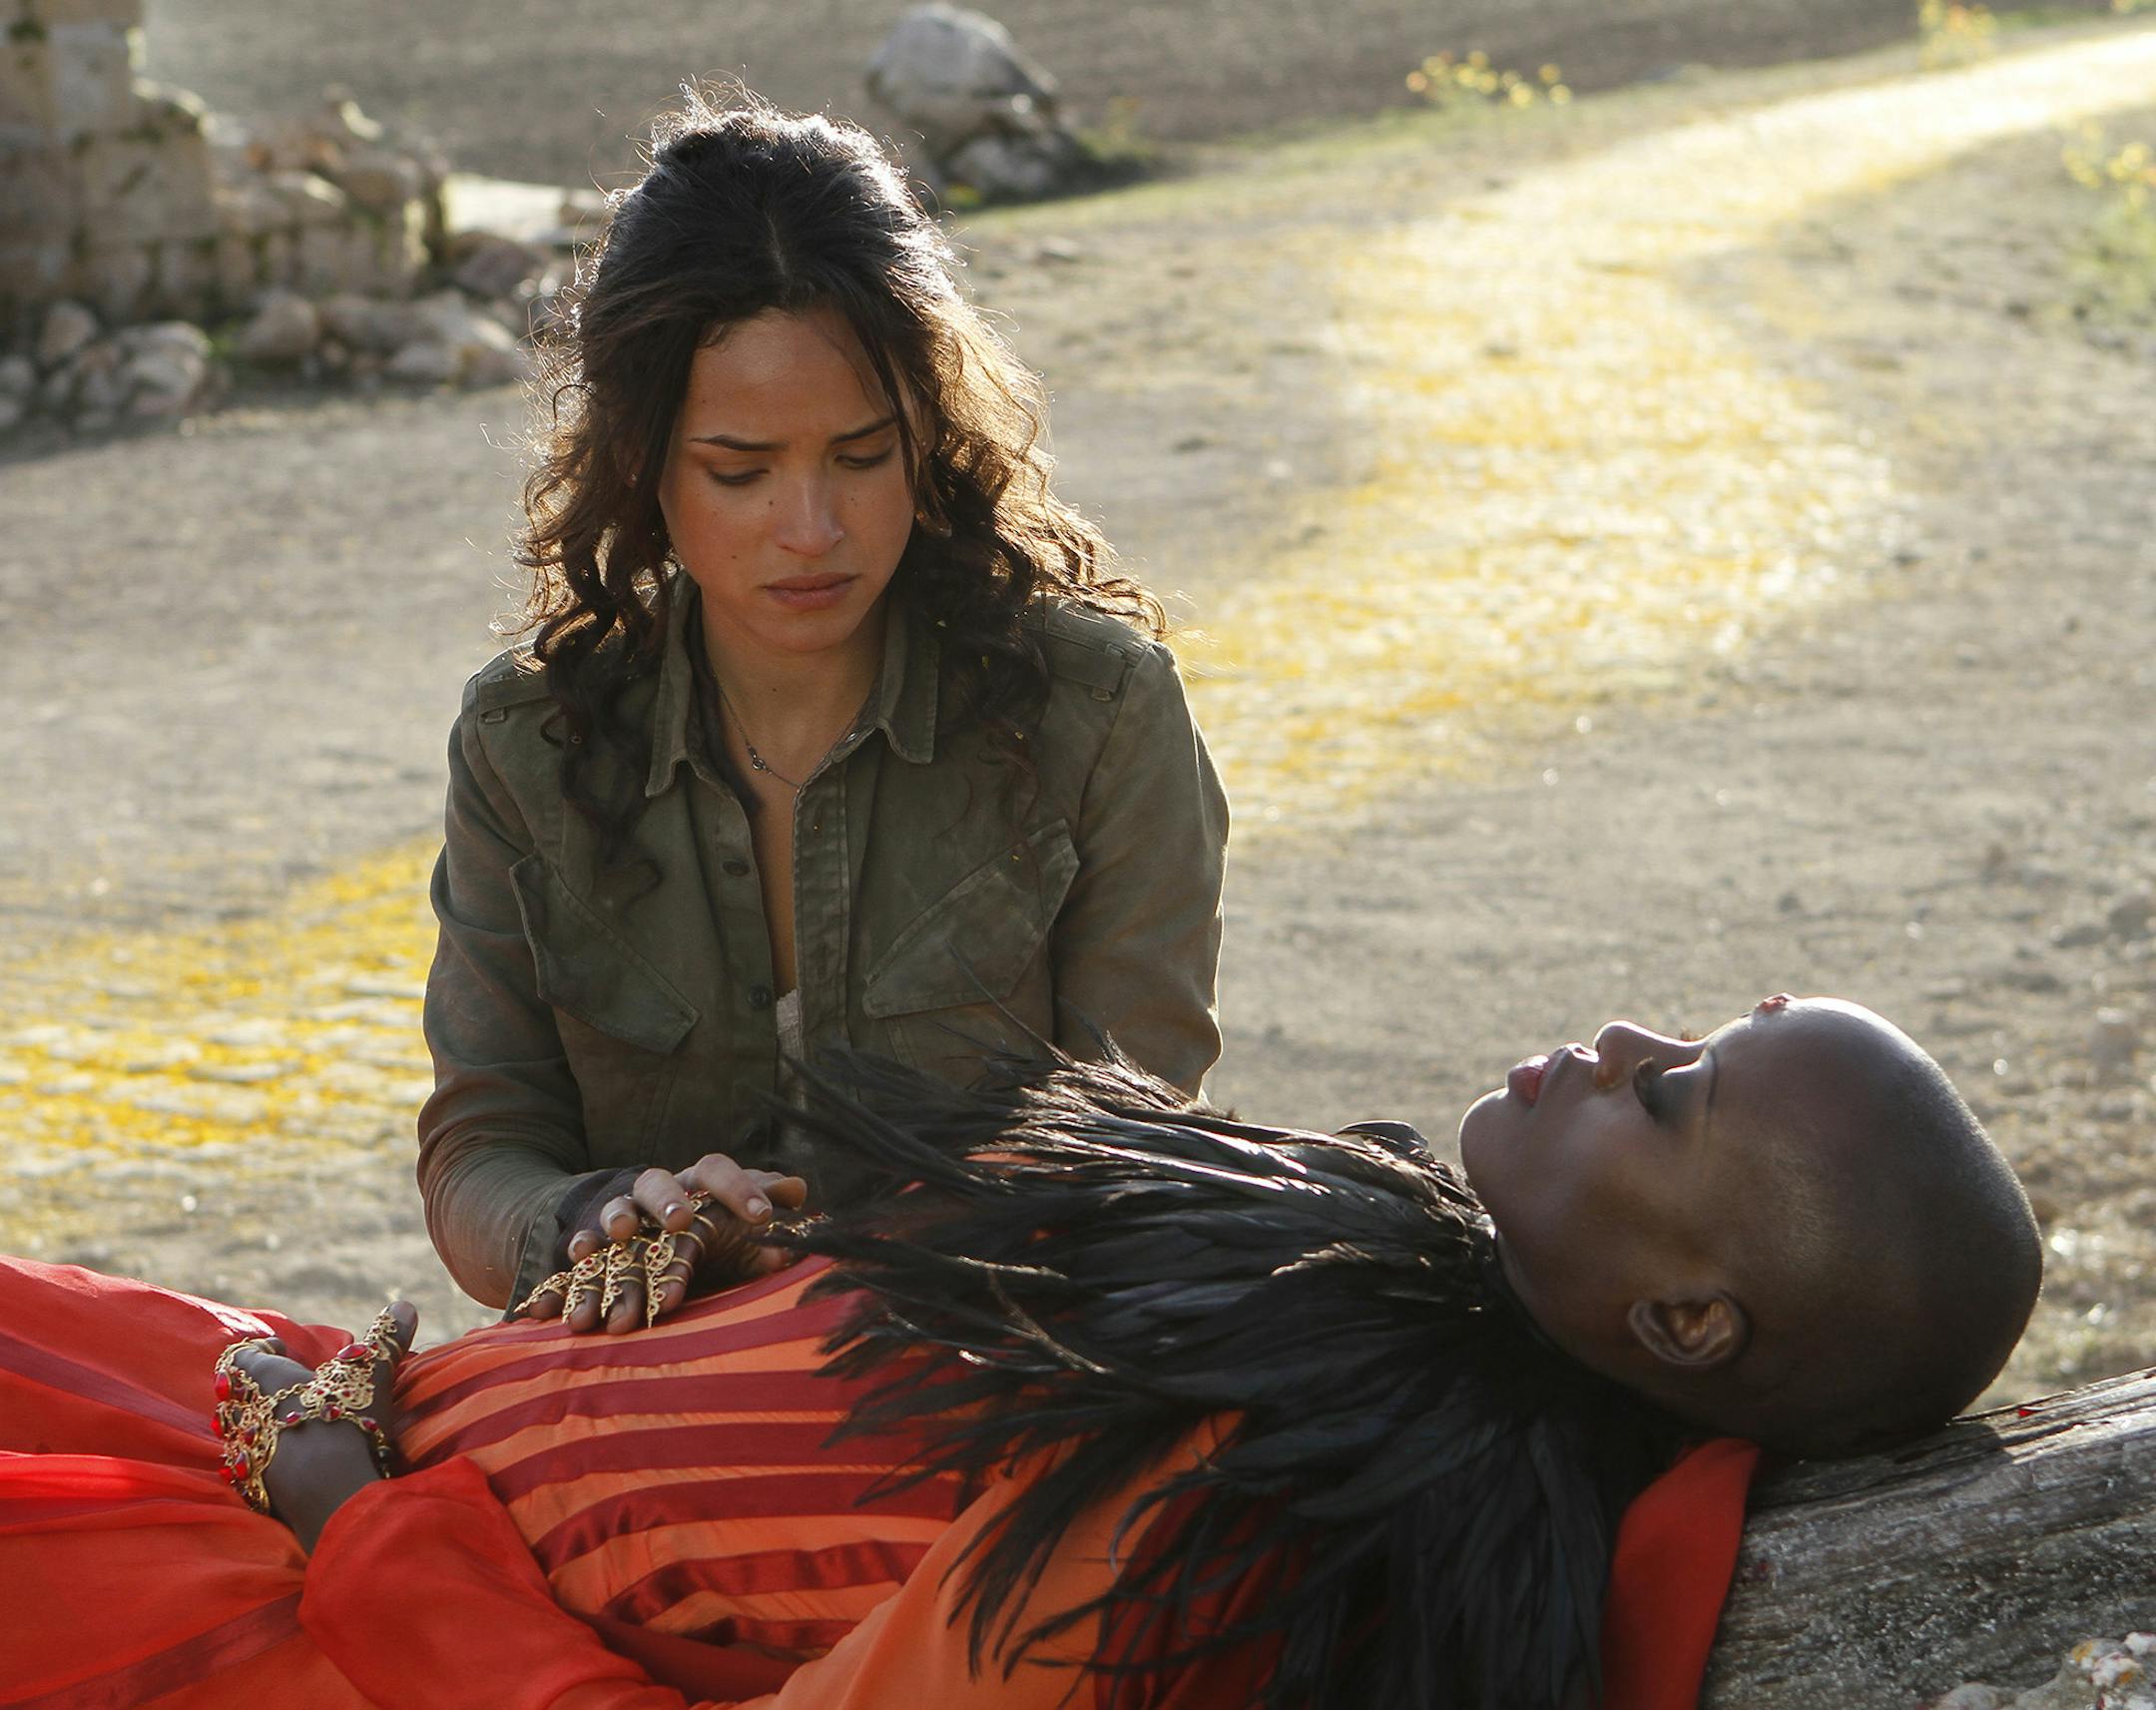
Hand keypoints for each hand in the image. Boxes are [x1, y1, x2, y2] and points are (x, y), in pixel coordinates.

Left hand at [227, 1301, 417, 1553]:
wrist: (329, 1493)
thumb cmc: (344, 1421)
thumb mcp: (370, 1373)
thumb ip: (386, 1339)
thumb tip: (405, 1305)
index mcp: (265, 1379)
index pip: (242, 1356)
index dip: (260, 1349)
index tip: (280, 1348)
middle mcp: (245, 1414)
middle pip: (234, 1393)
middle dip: (256, 1387)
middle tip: (284, 1386)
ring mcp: (244, 1454)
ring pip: (238, 1428)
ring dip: (257, 1421)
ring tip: (285, 1421)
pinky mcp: (252, 1486)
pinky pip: (245, 1464)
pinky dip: (261, 1455)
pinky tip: (284, 1460)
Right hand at [525, 1155, 808, 1334]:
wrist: (648, 1231)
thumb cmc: (711, 1230)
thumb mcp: (741, 1227)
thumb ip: (768, 1217)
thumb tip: (800, 1196)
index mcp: (698, 1183)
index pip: (717, 1170)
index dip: (740, 1188)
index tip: (764, 1215)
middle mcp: (658, 1191)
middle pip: (658, 1180)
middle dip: (668, 1199)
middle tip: (680, 1221)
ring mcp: (621, 1214)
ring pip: (616, 1208)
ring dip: (616, 1219)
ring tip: (618, 1235)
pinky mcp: (593, 1244)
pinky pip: (582, 1247)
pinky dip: (577, 1253)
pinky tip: (578, 1257)